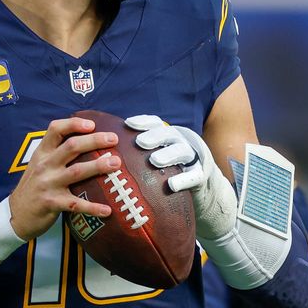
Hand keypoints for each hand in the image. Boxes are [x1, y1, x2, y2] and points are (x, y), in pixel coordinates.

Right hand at [8, 117, 120, 240]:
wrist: (16, 214)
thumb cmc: (33, 187)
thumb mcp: (39, 164)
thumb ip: (56, 153)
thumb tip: (85, 141)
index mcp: (42, 153)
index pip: (55, 129)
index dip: (74, 124)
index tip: (92, 124)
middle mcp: (45, 165)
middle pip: (72, 146)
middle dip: (95, 141)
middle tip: (113, 139)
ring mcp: (48, 184)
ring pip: (77, 171)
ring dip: (98, 166)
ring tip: (116, 164)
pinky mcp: (52, 203)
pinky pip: (75, 204)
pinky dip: (92, 207)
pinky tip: (107, 210)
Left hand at [124, 115, 235, 240]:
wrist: (199, 182)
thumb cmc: (167, 167)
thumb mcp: (157, 153)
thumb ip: (138, 149)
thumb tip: (108, 145)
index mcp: (168, 135)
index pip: (156, 123)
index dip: (144, 122)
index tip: (128, 124)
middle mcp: (181, 142)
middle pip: (169, 135)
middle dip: (155, 136)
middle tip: (140, 142)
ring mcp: (192, 158)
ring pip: (182, 152)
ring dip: (168, 155)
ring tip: (154, 161)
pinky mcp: (199, 176)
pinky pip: (193, 176)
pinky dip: (183, 180)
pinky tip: (171, 185)